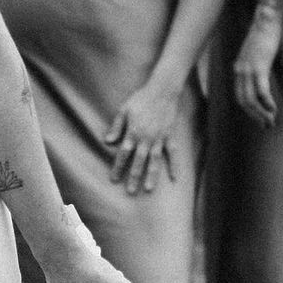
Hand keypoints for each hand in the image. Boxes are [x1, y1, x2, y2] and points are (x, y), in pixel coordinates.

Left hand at [105, 79, 181, 194]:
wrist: (162, 90)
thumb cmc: (140, 98)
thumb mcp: (123, 110)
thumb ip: (116, 127)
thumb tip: (107, 141)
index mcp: (133, 132)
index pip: (123, 154)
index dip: (118, 167)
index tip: (114, 179)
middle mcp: (146, 138)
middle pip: (138, 161)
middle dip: (133, 177)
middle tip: (130, 192)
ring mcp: (159, 138)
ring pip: (154, 161)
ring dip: (152, 176)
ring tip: (148, 189)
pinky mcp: (169, 136)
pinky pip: (172, 153)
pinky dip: (174, 165)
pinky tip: (174, 178)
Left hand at [231, 10, 281, 128]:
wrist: (266, 18)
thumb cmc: (263, 34)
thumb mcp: (254, 52)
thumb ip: (252, 63)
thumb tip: (250, 72)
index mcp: (238, 68)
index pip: (239, 96)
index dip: (249, 111)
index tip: (260, 119)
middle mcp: (240, 70)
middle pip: (243, 101)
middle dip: (255, 116)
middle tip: (267, 125)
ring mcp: (248, 69)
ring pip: (251, 99)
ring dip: (261, 113)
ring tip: (271, 121)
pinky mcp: (259, 66)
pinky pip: (261, 90)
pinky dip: (266, 102)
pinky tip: (273, 108)